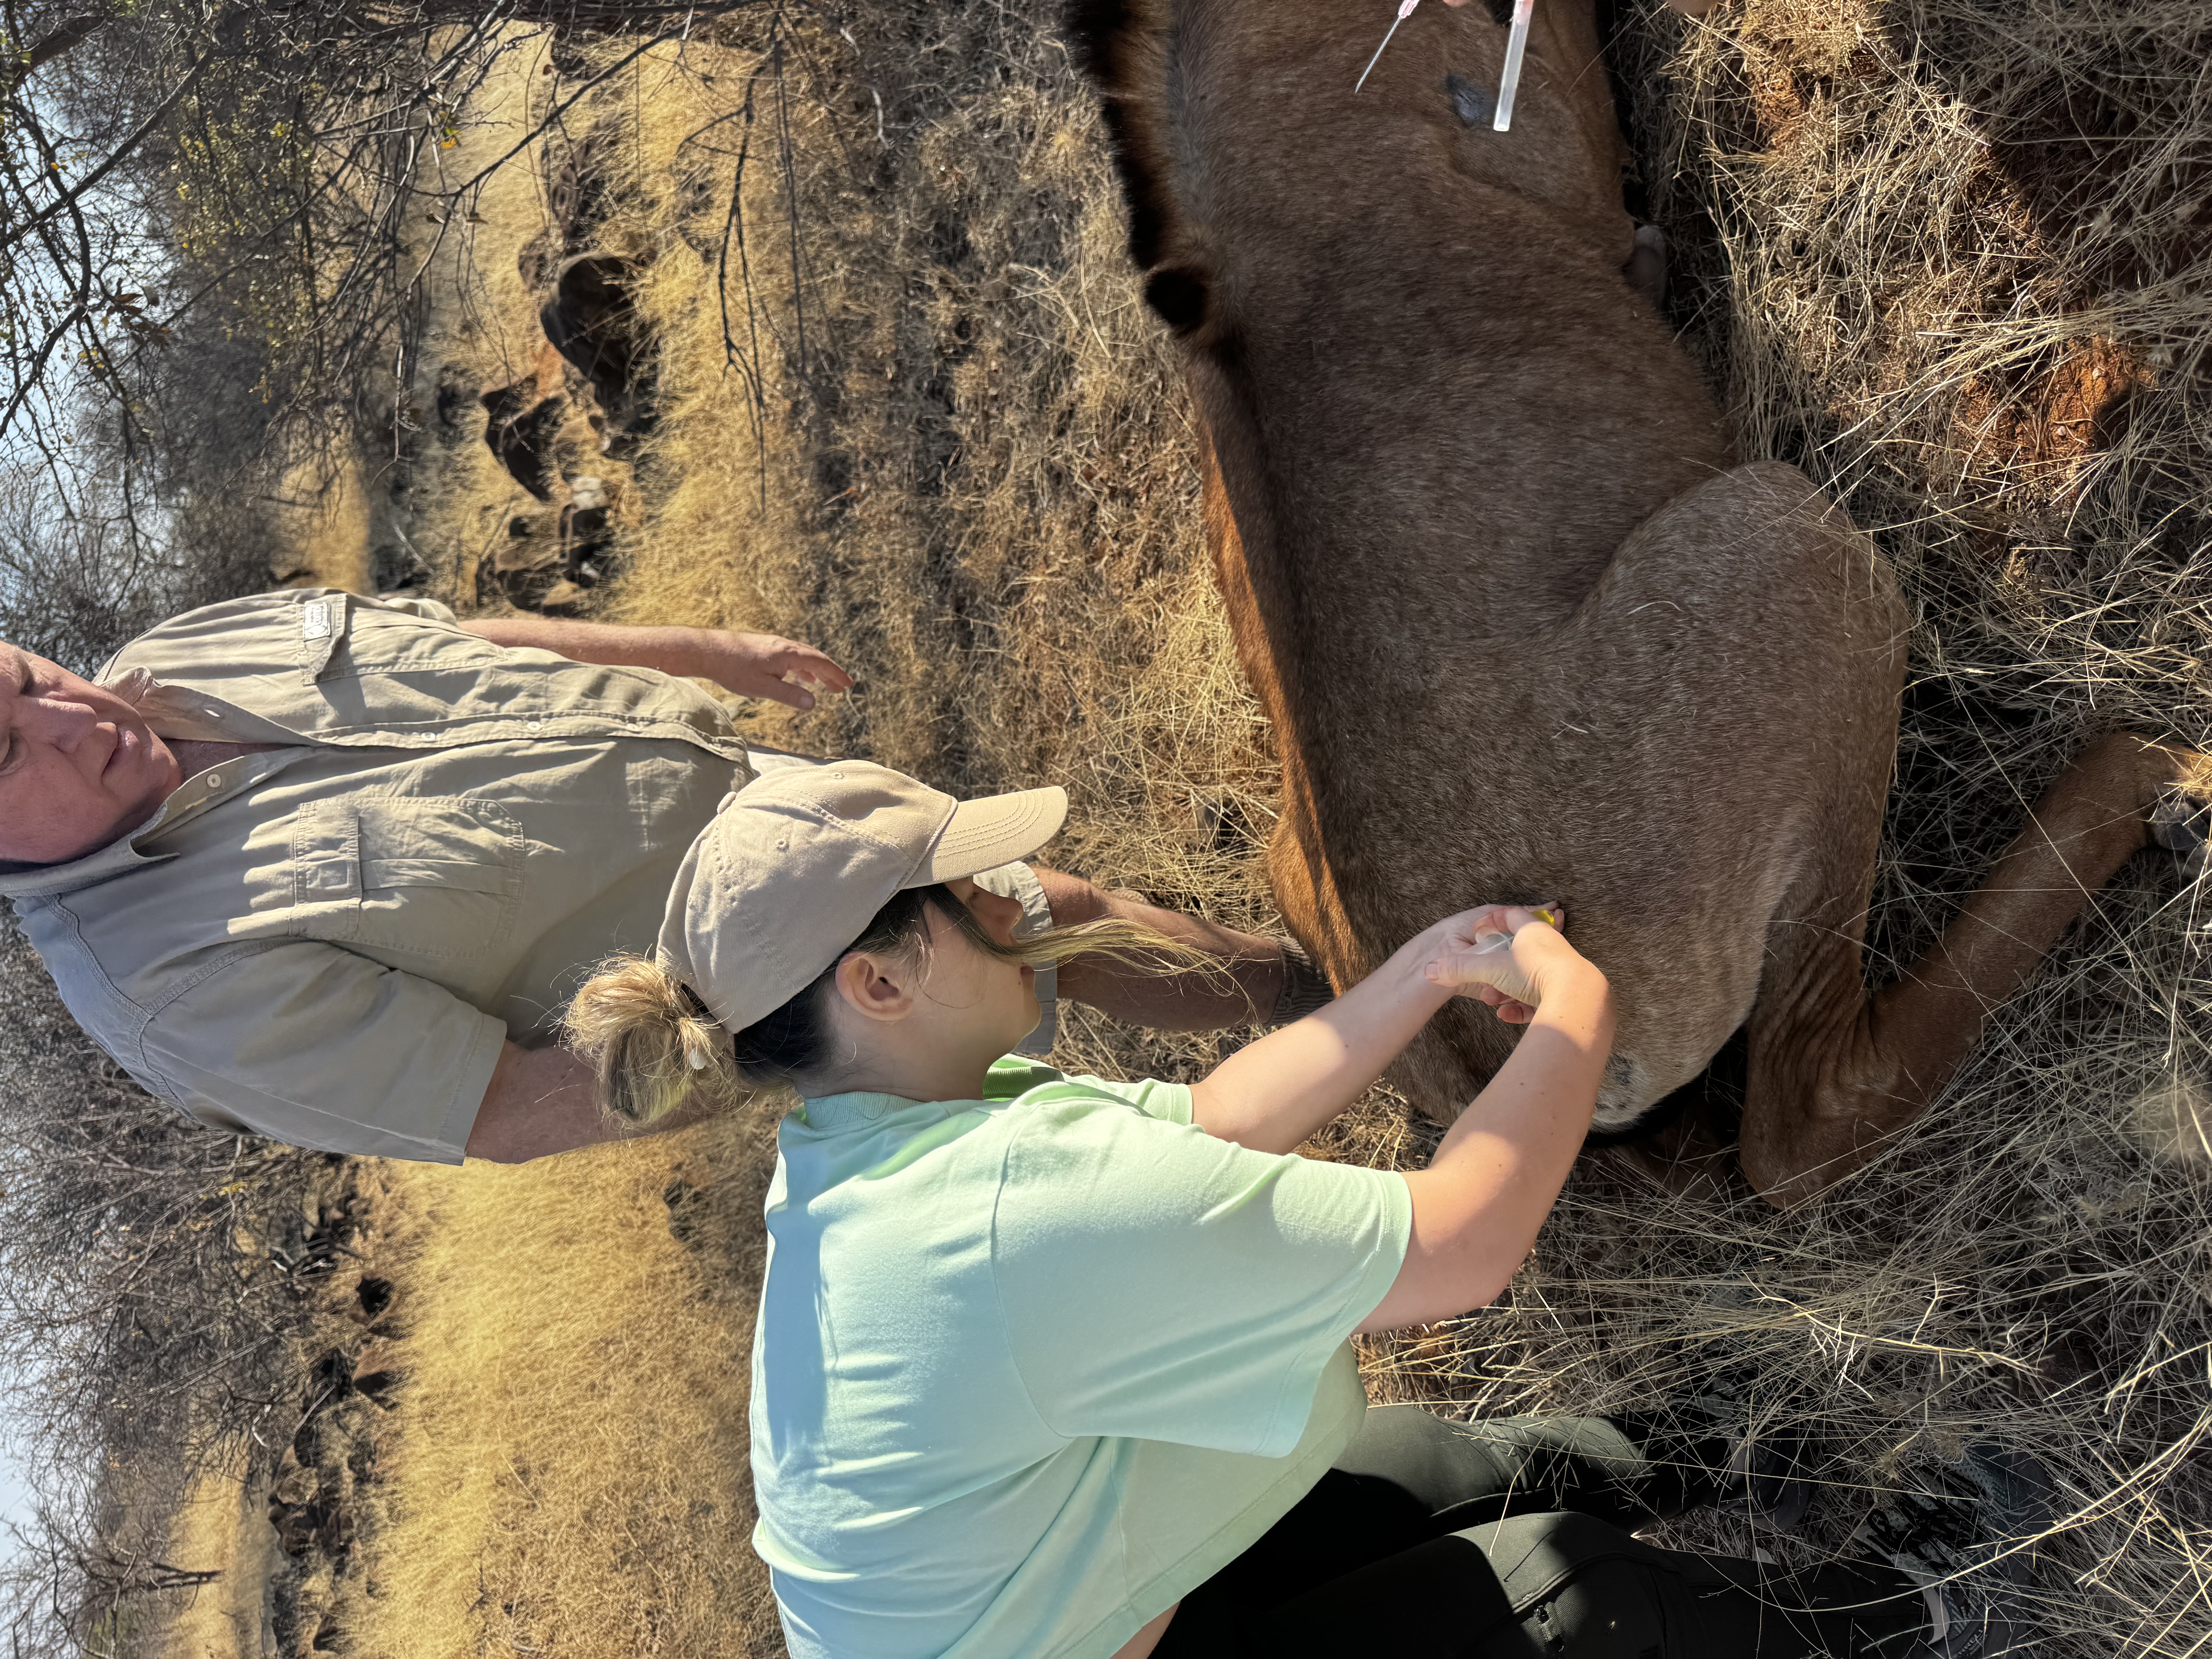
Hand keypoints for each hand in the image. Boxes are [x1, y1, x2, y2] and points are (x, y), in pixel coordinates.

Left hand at [685, 631, 852, 710]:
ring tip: (825, 685)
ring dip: (817, 670)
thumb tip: (813, 703)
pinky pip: (791, 656)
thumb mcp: (763, 687)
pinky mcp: (765, 647)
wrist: (708, 651)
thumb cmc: (733, 669)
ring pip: (803, 656)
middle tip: (843, 687)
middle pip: (815, 657)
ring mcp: (774, 645)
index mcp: (788, 654)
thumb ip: (789, 695)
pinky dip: (803, 667)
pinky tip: (801, 676)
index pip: (820, 663)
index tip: (848, 685)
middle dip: (830, 673)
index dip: (836, 674)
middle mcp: (784, 645)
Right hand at [1420, 903, 1580, 1024]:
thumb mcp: (1491, 969)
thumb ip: (1459, 968)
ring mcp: (1558, 970)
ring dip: (1505, 990)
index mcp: (1532, 931)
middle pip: (1516, 952)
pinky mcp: (1564, 993)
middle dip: (1494, 968)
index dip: (1492, 920)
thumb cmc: (1536, 973)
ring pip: (1525, 978)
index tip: (1478, 930)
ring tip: (1494, 1000)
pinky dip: (1521, 1006)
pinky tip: (1508, 1014)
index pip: (1510, 914)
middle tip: (1482, 979)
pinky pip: (1537, 998)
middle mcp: (1548, 947)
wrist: (1577, 1000)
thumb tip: (1430, 970)